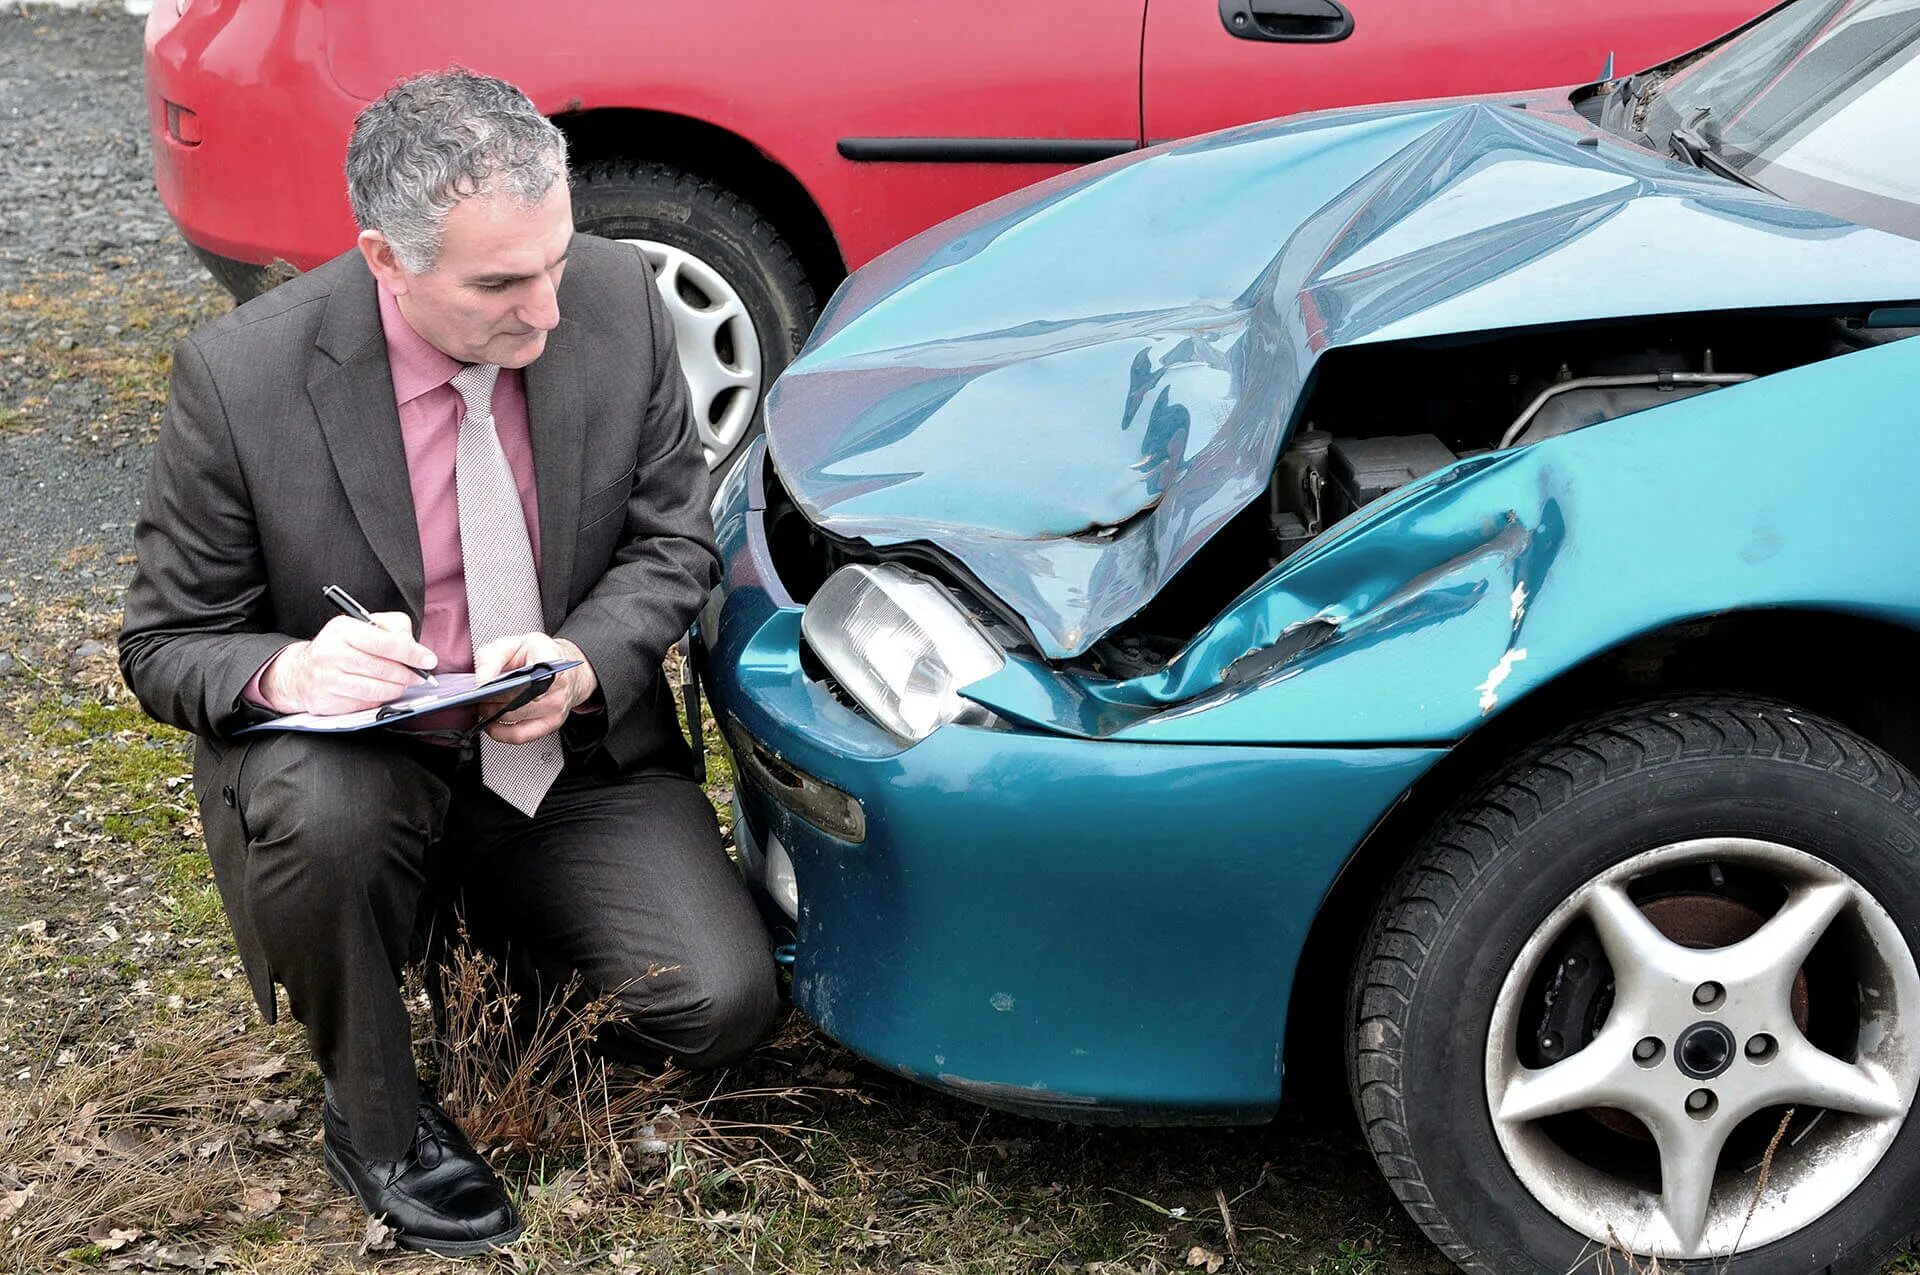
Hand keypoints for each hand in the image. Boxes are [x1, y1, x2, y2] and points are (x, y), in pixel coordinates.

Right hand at [262, 613, 437, 715]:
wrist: (300, 671)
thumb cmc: (339, 647)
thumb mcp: (362, 625)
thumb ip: (392, 628)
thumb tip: (413, 646)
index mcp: (343, 630)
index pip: (384, 642)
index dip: (411, 653)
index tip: (428, 660)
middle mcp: (332, 653)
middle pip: (383, 669)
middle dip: (408, 674)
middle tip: (418, 676)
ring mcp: (328, 679)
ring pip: (376, 690)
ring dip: (396, 689)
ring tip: (401, 684)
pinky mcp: (328, 701)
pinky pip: (365, 704)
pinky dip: (379, 700)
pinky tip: (379, 692)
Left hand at [472, 633, 597, 743]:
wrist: (563, 669)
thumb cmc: (536, 655)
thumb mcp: (512, 643)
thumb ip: (492, 657)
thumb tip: (481, 681)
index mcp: (548, 659)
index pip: (536, 674)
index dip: (514, 684)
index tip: (490, 686)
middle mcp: (556, 685)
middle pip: (513, 698)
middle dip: (489, 697)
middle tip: (480, 692)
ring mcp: (555, 707)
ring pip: (512, 717)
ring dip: (491, 713)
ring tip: (485, 703)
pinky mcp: (551, 724)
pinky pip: (519, 736)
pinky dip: (500, 733)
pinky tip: (492, 723)